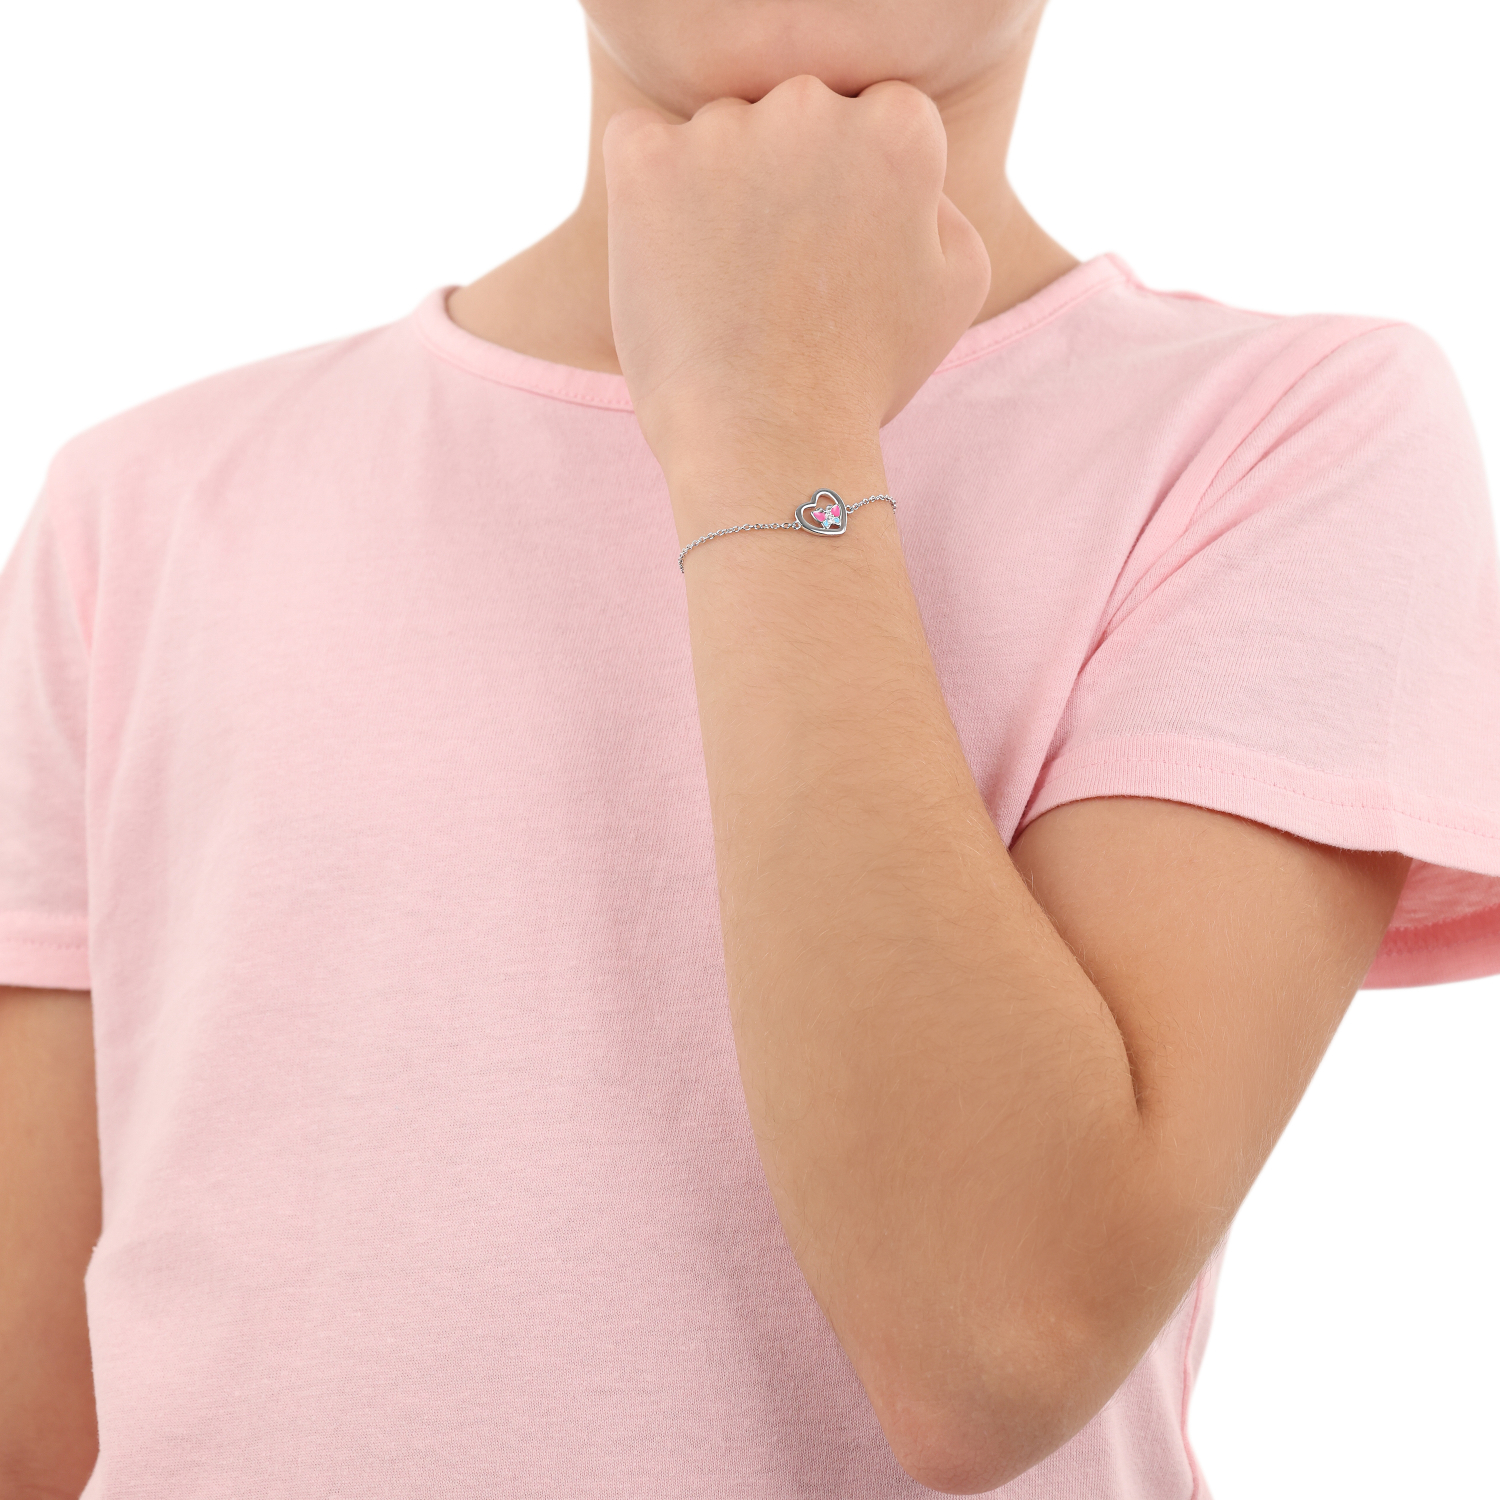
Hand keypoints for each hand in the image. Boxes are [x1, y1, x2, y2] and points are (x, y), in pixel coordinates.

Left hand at [601, 74, 990, 481]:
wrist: (768, 440)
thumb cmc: (863, 378)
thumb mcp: (955, 289)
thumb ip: (943, 201)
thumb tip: (906, 169)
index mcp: (898, 125)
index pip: (869, 117)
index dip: (851, 194)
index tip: (837, 259)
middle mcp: (813, 104)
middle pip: (792, 115)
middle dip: (785, 182)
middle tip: (782, 282)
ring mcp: (722, 129)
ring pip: (716, 136)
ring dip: (716, 194)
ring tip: (729, 292)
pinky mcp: (646, 161)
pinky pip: (639, 149)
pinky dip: (647, 198)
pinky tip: (675, 269)